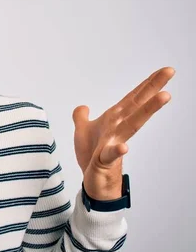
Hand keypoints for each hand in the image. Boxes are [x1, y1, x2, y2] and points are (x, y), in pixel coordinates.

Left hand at [71, 66, 174, 199]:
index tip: (165, 70)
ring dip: (147, 111)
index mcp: (114, 119)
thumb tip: (83, 106)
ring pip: (132, 125)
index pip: (132, 98)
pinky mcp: (104, 160)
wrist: (93, 181)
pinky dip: (117, 151)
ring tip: (165, 96)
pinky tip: (124, 147)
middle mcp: (118, 128)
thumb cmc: (91, 156)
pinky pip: (110, 155)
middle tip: (170, 72)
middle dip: (153, 88)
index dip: (147, 84)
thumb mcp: (82, 131)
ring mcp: (114, 143)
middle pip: (137, 105)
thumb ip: (82, 117)